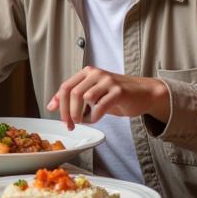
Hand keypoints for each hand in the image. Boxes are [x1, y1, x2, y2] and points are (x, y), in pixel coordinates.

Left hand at [46, 67, 168, 128]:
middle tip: (71, 125)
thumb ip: (74, 98)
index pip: (66, 86)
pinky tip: (97, 117)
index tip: (57, 115)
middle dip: (68, 112)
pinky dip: (95, 116)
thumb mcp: (93, 94)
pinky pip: (99, 106)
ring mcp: (107, 81)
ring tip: (87, 119)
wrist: (144, 93)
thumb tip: (52, 105)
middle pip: (72, 93)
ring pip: (84, 98)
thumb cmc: (116, 96)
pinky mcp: (118, 91)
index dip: (59, 103)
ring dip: (82, 115)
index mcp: (87, 72)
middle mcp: (96, 73)